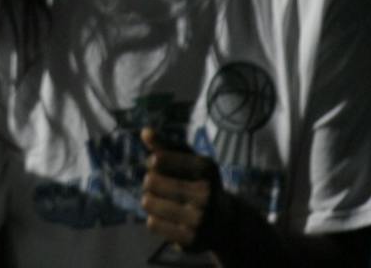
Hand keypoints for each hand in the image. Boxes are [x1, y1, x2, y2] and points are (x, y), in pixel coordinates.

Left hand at [139, 128, 229, 252]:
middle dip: (151, 182)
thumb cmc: (200, 183)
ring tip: (165, 202)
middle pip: (150, 181)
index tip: (159, 164)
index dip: (154, 162)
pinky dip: (155, 219)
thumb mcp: (189, 161)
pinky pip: (152, 223)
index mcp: (206, 167)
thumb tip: (145, 132)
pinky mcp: (190, 239)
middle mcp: (206, 193)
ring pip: (148, 202)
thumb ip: (166, 145)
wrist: (226, 223)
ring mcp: (199, 218)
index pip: (157, 159)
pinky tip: (169, 219)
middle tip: (165, 187)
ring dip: (151, 201)